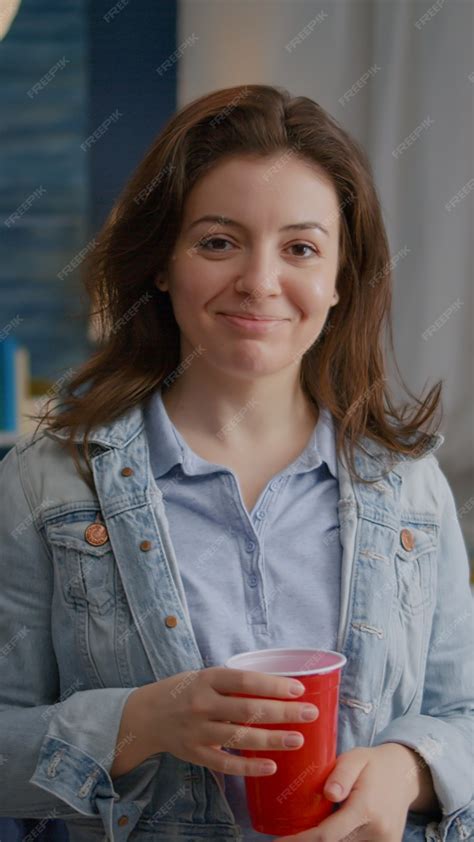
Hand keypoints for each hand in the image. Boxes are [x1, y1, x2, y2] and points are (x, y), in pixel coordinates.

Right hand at [138, 666, 319, 776]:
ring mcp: (197, 731)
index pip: (245, 680)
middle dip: (283, 712)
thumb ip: (234, 683)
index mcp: (207, 679)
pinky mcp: (195, 754)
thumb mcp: (205, 677)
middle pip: (248, 709)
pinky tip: (271, 766)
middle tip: (309, 713)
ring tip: (297, 740)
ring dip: (272, 740)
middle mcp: (202, 704)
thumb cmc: (184, 691)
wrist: (146, 715)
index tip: (299, 689)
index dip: (273, 685)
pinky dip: (249, 767)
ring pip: (240, 737)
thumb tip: (277, 686)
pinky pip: (225, 763)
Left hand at [277, 744, 422, 841]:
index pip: (327, 834)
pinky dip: (340, 840)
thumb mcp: (355, 758)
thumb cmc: (373, 764)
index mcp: (366, 808)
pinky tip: (328, 831)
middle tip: (290, 835)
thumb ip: (341, 775)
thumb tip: (329, 793)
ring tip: (308, 830)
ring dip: (326, 841)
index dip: (301, 841)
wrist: (405, 774)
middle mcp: (377, 831)